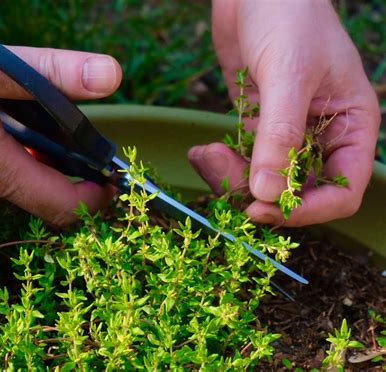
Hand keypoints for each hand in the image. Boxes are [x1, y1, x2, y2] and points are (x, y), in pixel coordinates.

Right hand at [0, 29, 121, 225]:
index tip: (113, 180)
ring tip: (32, 120)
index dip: (96, 199)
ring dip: (30, 157)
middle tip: (76, 140)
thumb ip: (50, 74)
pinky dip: (0, 154)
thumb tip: (108, 75)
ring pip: (9, 180)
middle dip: (65, 170)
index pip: (64, 207)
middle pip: (40, 193)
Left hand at [189, 0, 379, 225]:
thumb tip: (266, 193)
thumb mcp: (289, 74)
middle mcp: (320, 135)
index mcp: (349, 126)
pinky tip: (202, 151)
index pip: (342, 190)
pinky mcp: (255, 126)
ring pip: (263, 180)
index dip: (307, 210)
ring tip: (206, 155)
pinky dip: (219, 163)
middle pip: (295, 191)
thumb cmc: (288, 17)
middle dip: (258, 193)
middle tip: (224, 176)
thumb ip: (279, 135)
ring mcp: (285, 133)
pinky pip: (240, 159)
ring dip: (232, 178)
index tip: (264, 209)